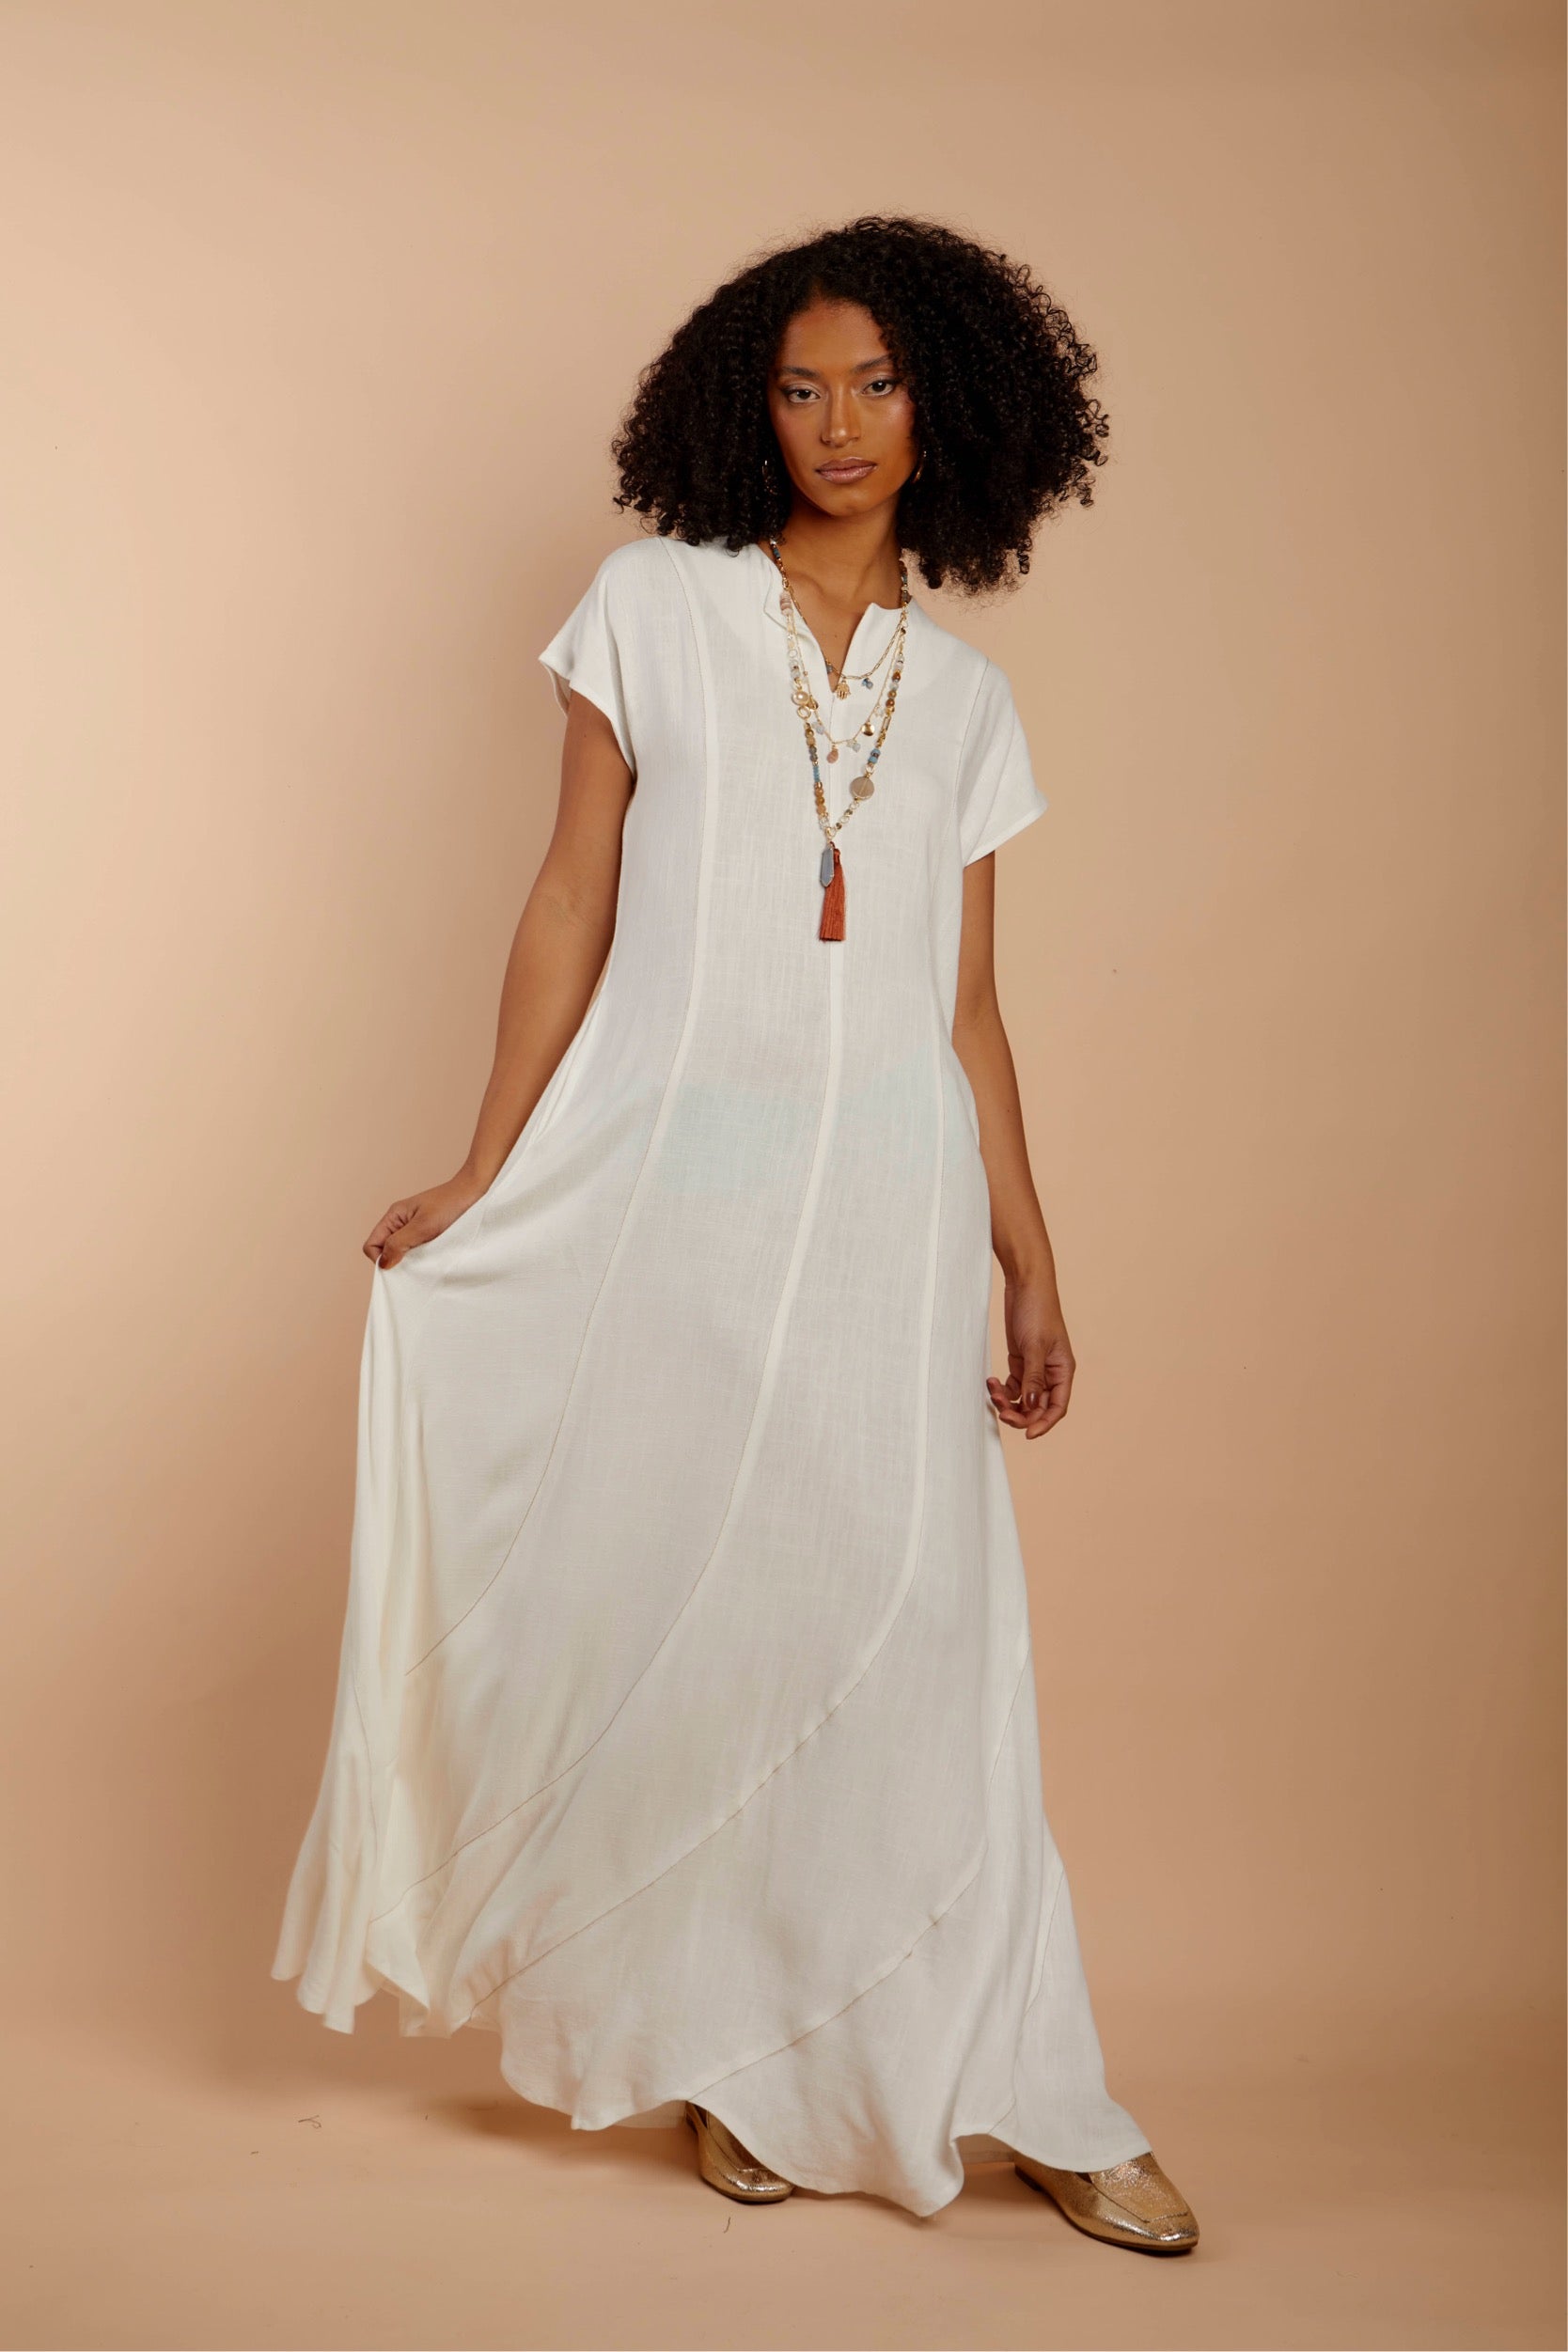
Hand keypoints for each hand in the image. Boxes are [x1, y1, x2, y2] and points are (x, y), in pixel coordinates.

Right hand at [363, 1174, 486, 1269]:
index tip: (400, 1265)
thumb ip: (399, 1244)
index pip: (372, 1245)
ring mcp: (414, 1228)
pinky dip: (422, 1256)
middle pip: (385, 1250)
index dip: (380, 1259)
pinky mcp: (428, 1233)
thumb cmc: (450, 1205)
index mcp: (393, 1217)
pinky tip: (434, 1256)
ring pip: (401, 1251)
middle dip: (396, 1261)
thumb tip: (383, 1264)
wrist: (475, 1192)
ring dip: (411, 1260)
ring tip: (428, 1258)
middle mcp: (400, 1223)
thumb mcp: (422, 1227)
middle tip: (417, 1264)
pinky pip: (417, 1250)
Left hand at [986, 1278, 1074, 1440]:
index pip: (1057, 1407)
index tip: (1028, 1434)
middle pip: (1038, 1406)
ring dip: (1007, 1402)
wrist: (1025, 1285)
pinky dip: (1001, 1389)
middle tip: (1001, 1413)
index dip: (1044, 1423)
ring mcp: (1034, 1368)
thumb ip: (1033, 1377)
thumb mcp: (1034, 1345)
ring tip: (993, 1392)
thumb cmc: (1037, 1310)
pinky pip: (1012, 1386)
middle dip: (1020, 1413)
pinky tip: (990, 1382)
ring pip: (1023, 1398)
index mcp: (1063, 1370)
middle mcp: (1051, 1373)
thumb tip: (1032, 1404)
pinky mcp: (1020, 1361)